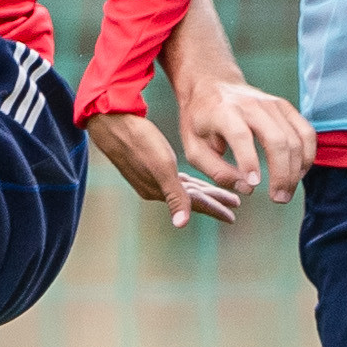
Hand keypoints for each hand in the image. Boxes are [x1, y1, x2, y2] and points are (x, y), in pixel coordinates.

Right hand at [85, 109, 244, 229]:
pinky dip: (187, 182)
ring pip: (185, 188)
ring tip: (220, 195)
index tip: (233, 216)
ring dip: (203, 192)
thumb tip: (181, 224)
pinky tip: (191, 181)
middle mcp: (156, 188)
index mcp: (161, 190)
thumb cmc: (139, 140)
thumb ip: (174, 195)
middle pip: (192, 198)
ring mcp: (151, 177)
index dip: (215, 209)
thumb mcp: (161, 167)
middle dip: (214, 201)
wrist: (111, 122)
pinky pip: (174, 179)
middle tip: (235, 205)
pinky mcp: (147, 165)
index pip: (195, 204)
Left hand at [176, 75, 313, 207]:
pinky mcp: (285, 107)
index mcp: (223, 112)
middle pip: (277, 139)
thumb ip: (215, 170)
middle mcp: (251, 105)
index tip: (254, 185)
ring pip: (295, 138)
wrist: (212, 84)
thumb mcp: (193, 147)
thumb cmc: (200, 120)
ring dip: (295, 169)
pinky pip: (306, 132)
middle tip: (278, 198)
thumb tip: (246, 188)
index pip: (241, 136)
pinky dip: (307, 155)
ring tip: (286, 192)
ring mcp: (272, 104)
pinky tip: (299, 173)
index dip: (249, 161)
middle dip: (281, 173)